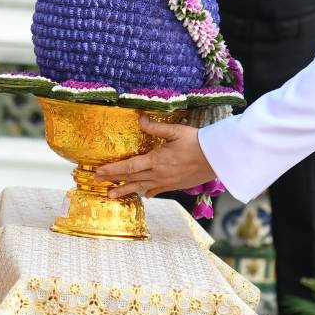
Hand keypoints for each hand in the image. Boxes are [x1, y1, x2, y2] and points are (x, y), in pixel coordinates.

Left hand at [99, 116, 216, 199]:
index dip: (113, 169)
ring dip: (126, 190)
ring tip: (112, 195)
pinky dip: (149, 192)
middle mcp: (158, 173)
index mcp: (156, 160)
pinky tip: (145, 195)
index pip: (129, 166)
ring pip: (142, 187)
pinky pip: (158, 190)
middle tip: (98, 182)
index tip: (99, 172)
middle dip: (114, 179)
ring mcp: (166, 181)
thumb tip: (139, 119)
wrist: (216, 158)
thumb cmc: (197, 142)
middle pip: (132, 178)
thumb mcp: (176, 131)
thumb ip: (156, 128)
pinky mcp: (176, 185)